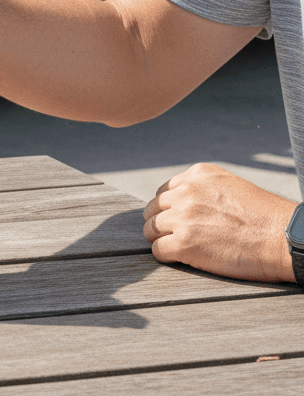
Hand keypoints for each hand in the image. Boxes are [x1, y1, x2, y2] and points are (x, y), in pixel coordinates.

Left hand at [142, 162, 295, 281]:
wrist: (283, 238)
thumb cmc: (264, 217)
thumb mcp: (230, 186)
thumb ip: (204, 188)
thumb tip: (183, 198)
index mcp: (197, 175)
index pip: (165, 191)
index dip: (169, 208)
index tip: (178, 219)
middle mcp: (186, 192)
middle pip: (154, 208)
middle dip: (161, 222)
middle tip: (174, 235)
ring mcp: (183, 217)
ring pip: (151, 229)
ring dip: (161, 239)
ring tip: (178, 248)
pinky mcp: (184, 244)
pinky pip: (158, 250)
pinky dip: (165, 256)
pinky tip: (179, 259)